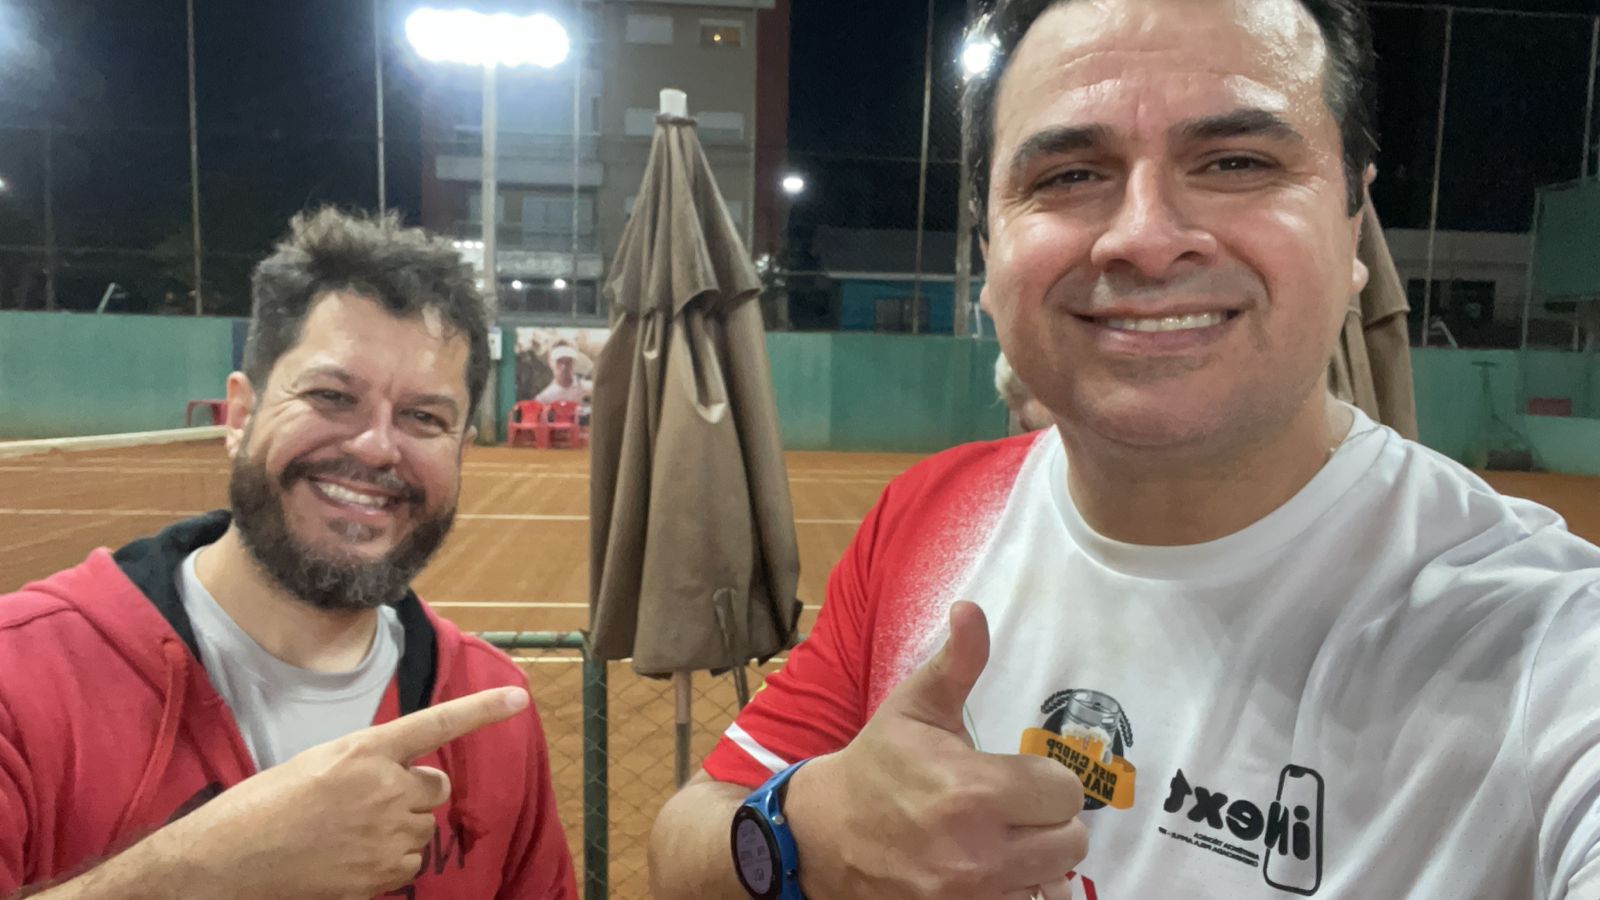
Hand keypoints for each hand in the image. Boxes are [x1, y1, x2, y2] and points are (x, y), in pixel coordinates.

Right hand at [159, 686, 529, 899]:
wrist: (224, 862)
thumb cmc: (261, 809)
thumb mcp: (315, 765)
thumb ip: (365, 764)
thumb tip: (399, 776)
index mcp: (362, 750)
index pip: (435, 723)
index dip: (482, 711)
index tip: (519, 698)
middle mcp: (383, 787)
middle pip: (435, 786)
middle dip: (414, 793)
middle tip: (368, 803)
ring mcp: (384, 832)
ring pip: (424, 827)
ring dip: (400, 829)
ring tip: (349, 834)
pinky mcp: (380, 873)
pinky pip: (409, 864)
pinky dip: (389, 863)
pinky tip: (349, 860)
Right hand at [785, 602, 1086, 898]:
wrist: (823, 835)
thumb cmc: (878, 765)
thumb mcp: (914, 706)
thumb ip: (956, 662)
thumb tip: (970, 609)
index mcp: (971, 789)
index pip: (1065, 790)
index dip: (1046, 779)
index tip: (1019, 775)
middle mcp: (977, 850)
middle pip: (1071, 841)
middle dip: (1049, 820)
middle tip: (1017, 807)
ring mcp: (970, 895)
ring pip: (1055, 880)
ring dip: (1037, 859)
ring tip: (1006, 838)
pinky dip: (1017, 890)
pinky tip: (993, 869)